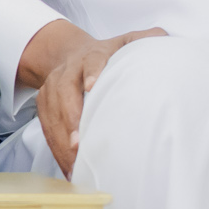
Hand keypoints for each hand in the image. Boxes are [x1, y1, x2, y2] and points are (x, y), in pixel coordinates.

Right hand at [18, 19, 164, 176]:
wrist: (67, 54)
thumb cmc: (105, 54)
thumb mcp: (125, 41)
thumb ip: (145, 40)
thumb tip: (164, 39)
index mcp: (91, 56)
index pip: (91, 62)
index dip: (92, 73)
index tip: (92, 87)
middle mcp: (67, 72)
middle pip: (64, 94)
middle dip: (70, 119)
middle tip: (78, 143)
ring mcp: (52, 89)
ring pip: (52, 115)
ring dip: (61, 140)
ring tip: (74, 164)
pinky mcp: (43, 106)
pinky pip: (47, 129)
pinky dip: (56, 150)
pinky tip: (68, 169)